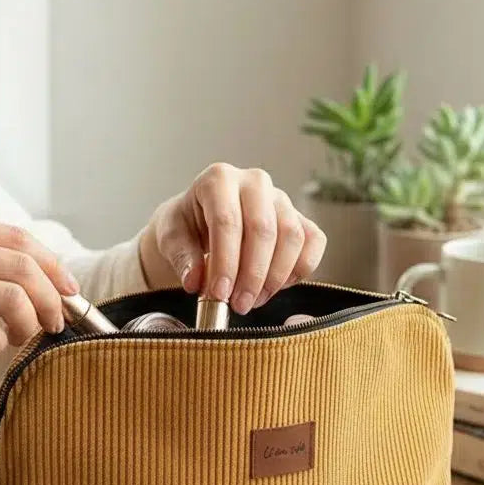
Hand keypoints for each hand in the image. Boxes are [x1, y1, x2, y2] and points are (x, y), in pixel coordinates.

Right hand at [0, 212, 78, 386]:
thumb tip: (37, 279)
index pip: (17, 236)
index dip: (52, 264)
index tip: (69, 289)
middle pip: (22, 266)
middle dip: (52, 297)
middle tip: (58, 321)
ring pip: (12, 299)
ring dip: (31, 323)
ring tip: (24, 337)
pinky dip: (2, 343)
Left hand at [138, 164, 326, 313]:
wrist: (200, 222)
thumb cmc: (185, 227)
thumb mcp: (170, 238)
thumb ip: (181, 258)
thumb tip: (195, 281)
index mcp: (218, 179)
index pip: (227, 221)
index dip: (225, 262)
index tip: (220, 294)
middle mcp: (254, 182)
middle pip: (263, 230)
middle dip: (252, 275)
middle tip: (238, 305)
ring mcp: (281, 198)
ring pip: (292, 237)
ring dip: (274, 277)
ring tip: (251, 301)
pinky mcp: (299, 217)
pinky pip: (313, 242)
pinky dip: (298, 270)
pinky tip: (273, 288)